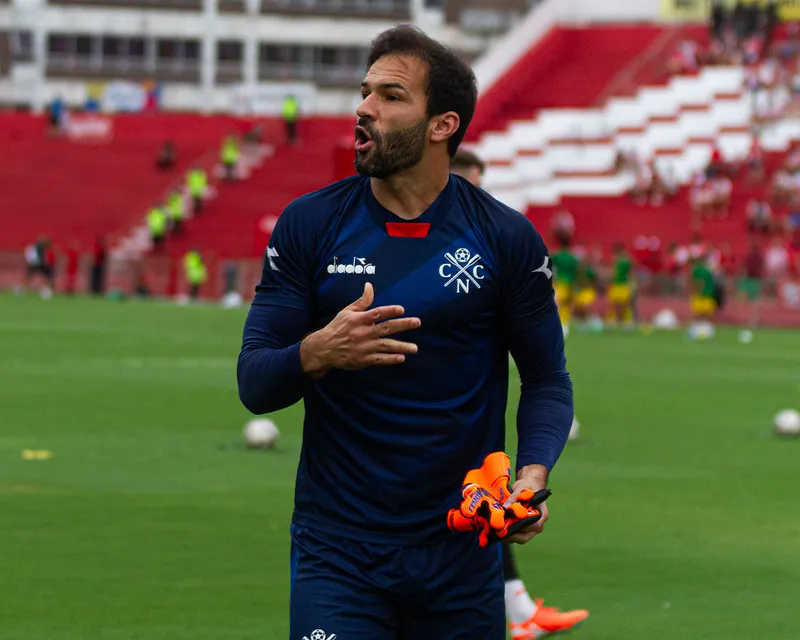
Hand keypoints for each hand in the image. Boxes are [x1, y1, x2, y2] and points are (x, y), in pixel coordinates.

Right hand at [300, 282, 420, 378]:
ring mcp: (363, 347)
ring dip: (401, 347)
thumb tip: (370, 285)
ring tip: (415, 348)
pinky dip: (390, 359)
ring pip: (385, 346)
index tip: (402, 309)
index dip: (389, 311)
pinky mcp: (362, 360)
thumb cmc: (338, 327)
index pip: (376, 313)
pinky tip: (401, 358)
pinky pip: (379, 360)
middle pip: (385, 328)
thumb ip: (362, 301)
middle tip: (417, 322)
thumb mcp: (347, 312)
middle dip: (403, 325)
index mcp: (358, 320)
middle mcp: (362, 333)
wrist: (324, 348)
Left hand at [503, 464, 548, 543]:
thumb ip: (514, 497)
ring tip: (495, 530)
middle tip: (497, 531)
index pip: (534, 526)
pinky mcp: (522, 529)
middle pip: (526, 537)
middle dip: (511, 535)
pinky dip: (507, 533)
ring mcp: (530, 528)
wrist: (527, 487)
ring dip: (508, 535)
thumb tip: (506, 507)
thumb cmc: (527, 486)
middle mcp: (538, 524)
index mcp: (542, 514)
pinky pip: (515, 535)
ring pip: (519, 538)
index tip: (507, 524)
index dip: (521, 527)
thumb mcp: (522, 488)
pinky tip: (497, 529)